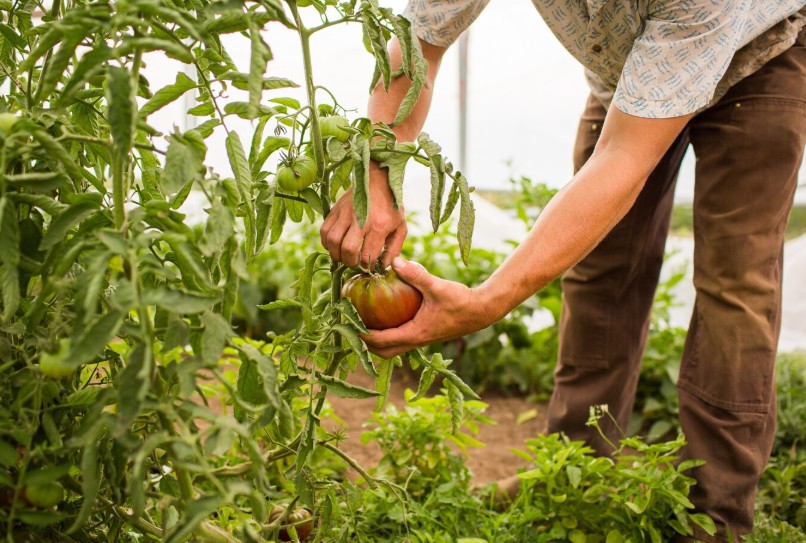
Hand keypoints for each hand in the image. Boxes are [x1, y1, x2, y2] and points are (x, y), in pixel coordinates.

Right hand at [320, 164, 406, 268]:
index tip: (368, 266)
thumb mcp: (401, 227)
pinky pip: (324, 231)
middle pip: (347, 249)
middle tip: (354, 263)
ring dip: (336, 253)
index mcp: (379, 226)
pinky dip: (326, 242)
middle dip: (349, 262)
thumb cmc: (391, 206)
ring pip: (332, 241)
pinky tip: (335, 245)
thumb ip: (394, 249)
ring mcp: (345, 213)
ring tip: (343, 256)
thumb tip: (384, 266)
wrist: (378, 179)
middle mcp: (360, 219)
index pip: (367, 255)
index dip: (366, 266)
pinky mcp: (335, 209)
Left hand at [362, 257, 493, 358]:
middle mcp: (416, 341)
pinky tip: (386, 314)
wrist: (482, 311)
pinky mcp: (425, 334)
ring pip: (393, 348)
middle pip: (383, 352)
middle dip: (365, 344)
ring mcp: (421, 339)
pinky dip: (389, 332)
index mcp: (415, 334)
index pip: (381, 341)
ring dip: (377, 341)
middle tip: (351, 326)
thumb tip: (393, 261)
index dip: (361, 335)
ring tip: (363, 322)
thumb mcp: (437, 286)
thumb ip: (416, 274)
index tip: (347, 324)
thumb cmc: (461, 301)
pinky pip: (401, 339)